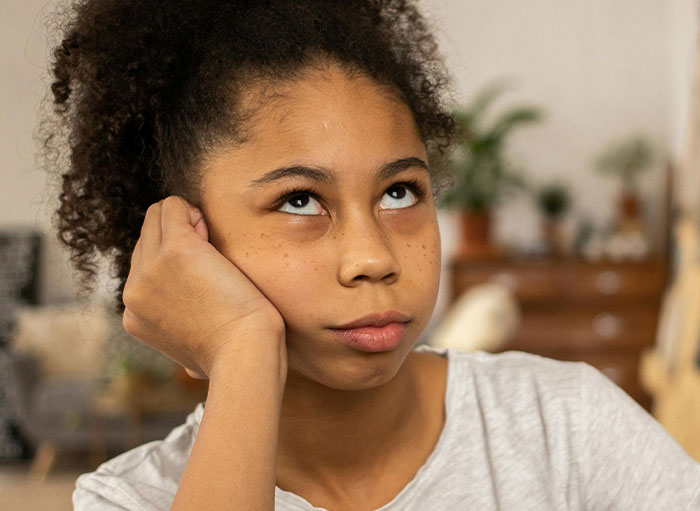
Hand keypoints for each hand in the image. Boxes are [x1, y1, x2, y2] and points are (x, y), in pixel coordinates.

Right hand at [122, 195, 285, 378]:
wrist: (245, 354)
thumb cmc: (232, 358)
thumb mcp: (193, 362)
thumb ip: (184, 348)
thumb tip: (191, 366)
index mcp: (134, 315)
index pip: (144, 264)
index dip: (175, 259)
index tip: (203, 277)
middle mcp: (134, 290)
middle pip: (147, 235)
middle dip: (180, 235)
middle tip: (210, 259)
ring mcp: (149, 269)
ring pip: (157, 214)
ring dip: (186, 220)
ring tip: (211, 245)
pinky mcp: (174, 250)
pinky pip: (173, 206)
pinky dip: (193, 212)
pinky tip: (211, 234)